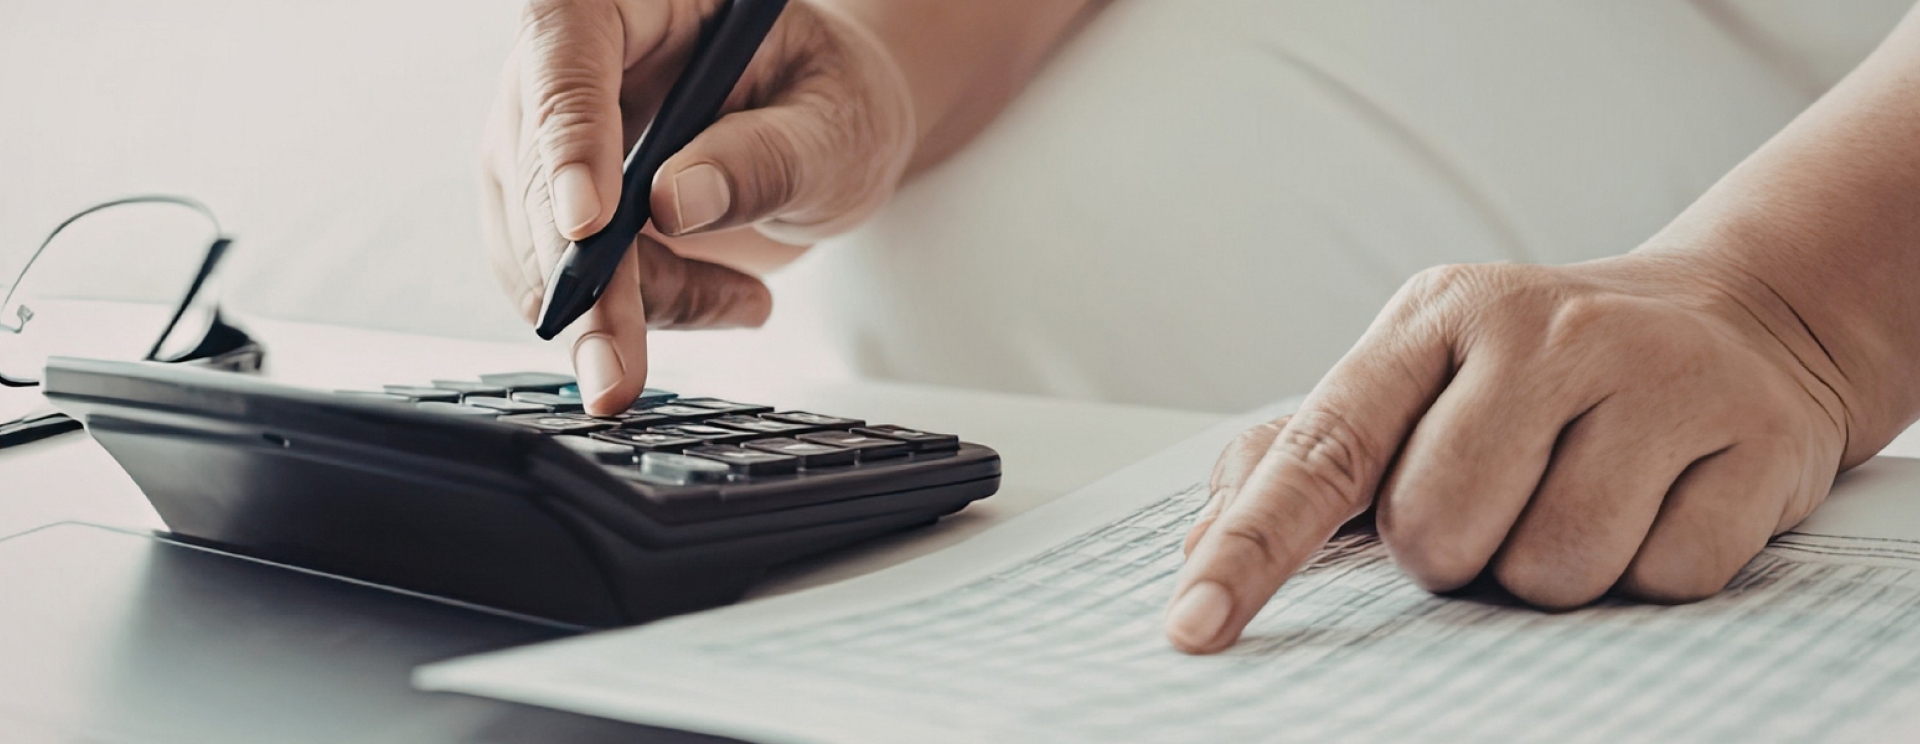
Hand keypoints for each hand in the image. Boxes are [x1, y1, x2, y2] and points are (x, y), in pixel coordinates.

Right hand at [479, 0, 916, 414]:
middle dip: (579, 275)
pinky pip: (565, 279)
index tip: (588, 224)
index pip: (567, 43)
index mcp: (636, 0)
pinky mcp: (549, 203)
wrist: (827, 132)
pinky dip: (637, 312)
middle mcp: (574, 58)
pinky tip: (726, 299)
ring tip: (742, 302)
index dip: (567, 134)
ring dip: (624, 303)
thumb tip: (676, 202)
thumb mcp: (835, 125)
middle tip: (616, 364)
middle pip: (533, 160)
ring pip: (537, 238)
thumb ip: (765, 159)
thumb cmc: (833, 100)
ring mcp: (549, 133)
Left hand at [1167, 253, 1851, 652]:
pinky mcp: (1753, 440)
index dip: (1253, 546)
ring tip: (1583, 493)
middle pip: (1438, 534)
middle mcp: (1542, 333)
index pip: (1322, 449)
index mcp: (1433, 318)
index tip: (1194, 624)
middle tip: (1501, 497)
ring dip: (1550, 571)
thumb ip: (1301, 458)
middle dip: (1455, 553)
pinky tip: (1661, 500)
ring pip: (1551, 571)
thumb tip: (1200, 549)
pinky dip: (1649, 571)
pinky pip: (1663, 580)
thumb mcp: (1414, 378)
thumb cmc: (1539, 371)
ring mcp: (1657, 378)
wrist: (1735, 318)